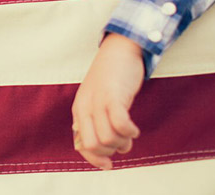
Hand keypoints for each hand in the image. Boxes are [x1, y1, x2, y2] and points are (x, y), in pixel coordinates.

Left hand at [71, 33, 144, 168]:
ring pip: (107, 138)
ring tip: (130, 133)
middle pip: (94, 145)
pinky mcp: (113, 96)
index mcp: (80, 111)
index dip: (94, 159)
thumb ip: (97, 121)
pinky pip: (120, 124)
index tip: (108, 165)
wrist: (120, 49)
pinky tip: (134, 129)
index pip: (80, 145)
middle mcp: (85, 107)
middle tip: (123, 142)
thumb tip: (106, 149)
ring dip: (123, 142)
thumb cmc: (112, 78)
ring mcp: (98, 101)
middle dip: (111, 150)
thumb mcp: (98, 101)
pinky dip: (129, 132)